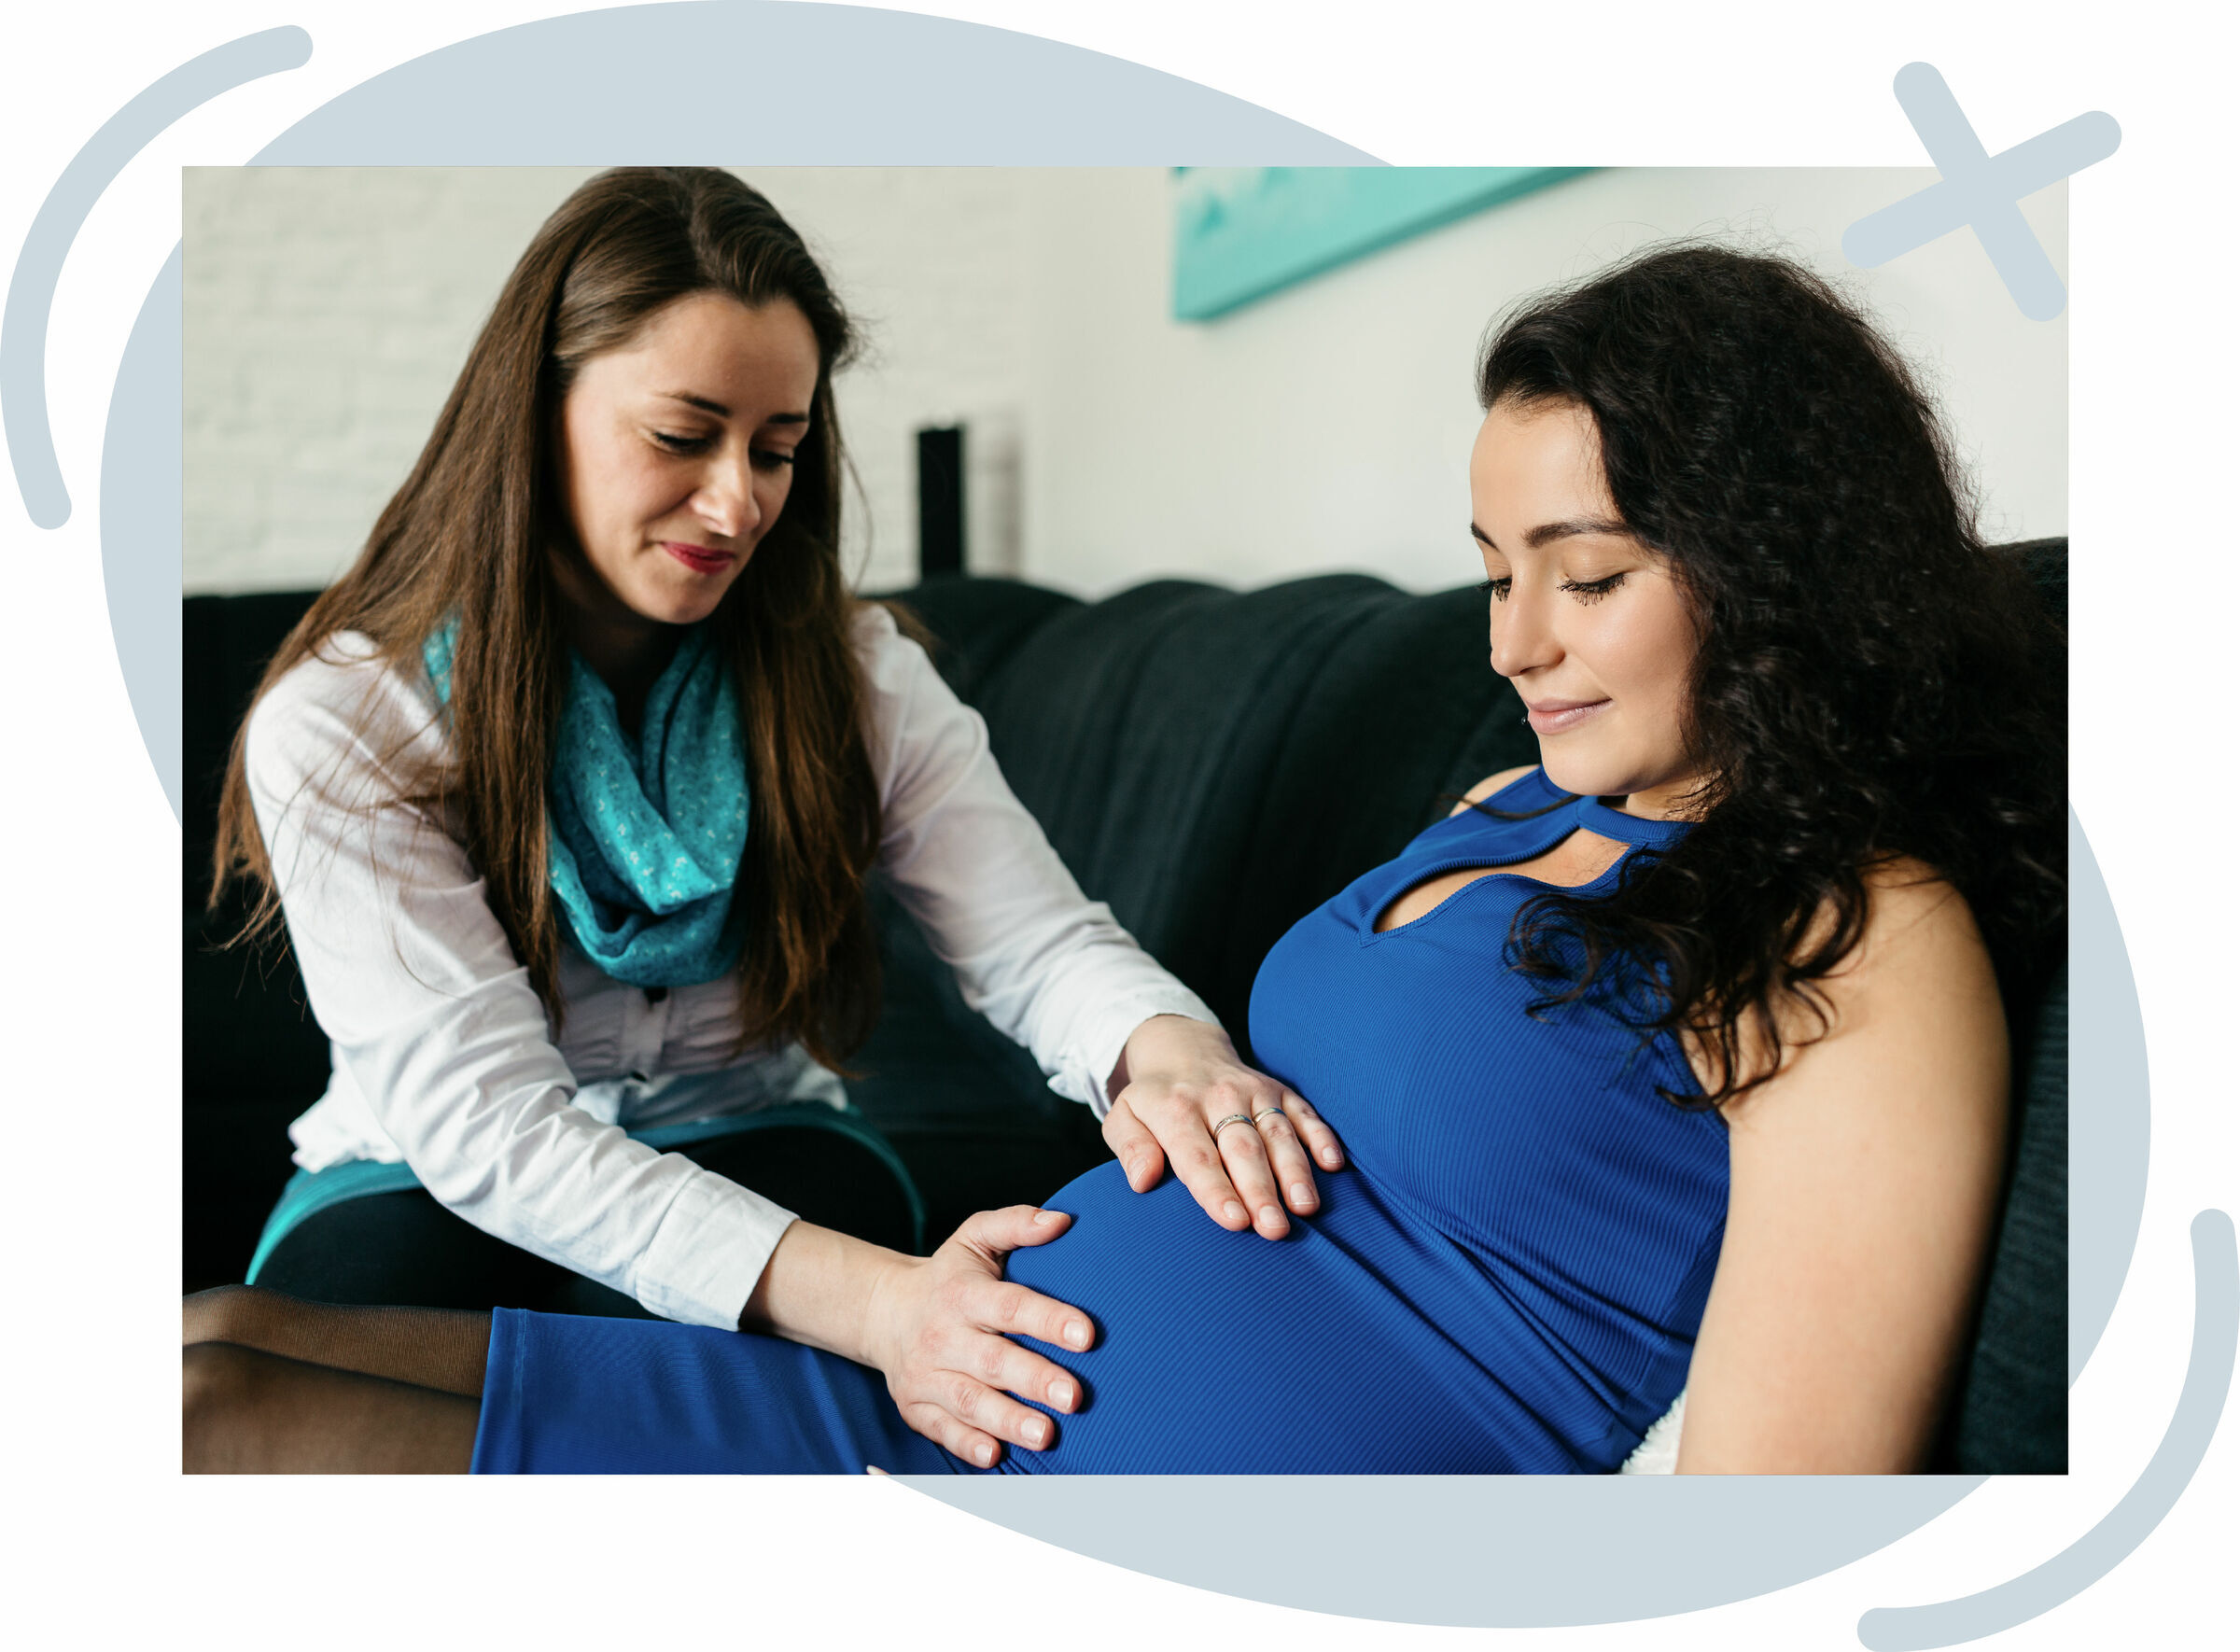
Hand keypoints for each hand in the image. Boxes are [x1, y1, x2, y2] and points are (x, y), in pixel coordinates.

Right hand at [858, 1205, 1094, 1467]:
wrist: (884, 1311)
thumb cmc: (950, 1277)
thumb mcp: (974, 1237)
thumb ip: (1016, 1224)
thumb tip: (1062, 1220)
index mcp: (963, 1294)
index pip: (1010, 1306)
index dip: (1048, 1320)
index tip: (1087, 1334)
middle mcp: (942, 1335)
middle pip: (992, 1361)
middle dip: (1034, 1380)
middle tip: (1074, 1397)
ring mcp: (926, 1375)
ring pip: (969, 1401)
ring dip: (1008, 1420)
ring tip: (1046, 1434)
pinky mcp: (915, 1407)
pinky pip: (941, 1429)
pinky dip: (966, 1444)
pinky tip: (994, 1455)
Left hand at [1102, 1014, 1344, 1239]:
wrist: (1183, 1048)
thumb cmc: (1154, 1100)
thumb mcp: (1124, 1117)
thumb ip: (1130, 1147)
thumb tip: (1142, 1180)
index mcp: (1176, 1109)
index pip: (1198, 1155)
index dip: (1216, 1189)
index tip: (1234, 1222)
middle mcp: (1218, 1097)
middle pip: (1243, 1149)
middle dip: (1260, 1190)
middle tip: (1275, 1229)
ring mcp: (1253, 1091)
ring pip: (1277, 1133)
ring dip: (1294, 1170)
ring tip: (1306, 1207)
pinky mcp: (1280, 1089)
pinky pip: (1304, 1111)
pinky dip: (1320, 1136)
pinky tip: (1333, 1164)